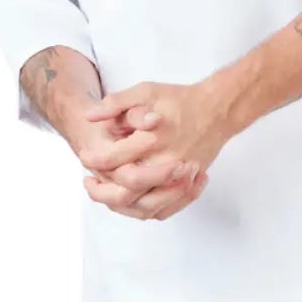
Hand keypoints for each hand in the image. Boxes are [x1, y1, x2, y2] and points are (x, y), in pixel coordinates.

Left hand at [79, 79, 232, 220]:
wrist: (217, 110)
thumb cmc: (181, 100)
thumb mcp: (146, 91)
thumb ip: (116, 103)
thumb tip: (89, 116)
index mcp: (151, 140)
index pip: (112, 160)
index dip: (93, 160)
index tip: (84, 156)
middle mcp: (164, 164)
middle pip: (125, 192)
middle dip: (101, 191)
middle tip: (89, 182)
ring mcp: (178, 179)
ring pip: (143, 207)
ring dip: (120, 205)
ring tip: (105, 194)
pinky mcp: (187, 186)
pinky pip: (163, 210)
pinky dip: (144, 210)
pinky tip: (131, 201)